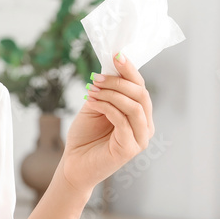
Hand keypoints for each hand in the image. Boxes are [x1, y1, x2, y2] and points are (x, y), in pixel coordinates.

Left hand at [61, 52, 154, 194]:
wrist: (74, 164)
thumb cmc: (85, 136)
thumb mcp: (95, 106)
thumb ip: (105, 90)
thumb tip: (110, 67)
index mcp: (140, 114)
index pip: (140, 87)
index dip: (130, 70)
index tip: (115, 55)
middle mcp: (145, 126)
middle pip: (141, 95)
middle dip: (118, 81)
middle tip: (96, 77)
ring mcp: (140, 139)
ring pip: (134, 106)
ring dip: (111, 93)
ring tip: (91, 89)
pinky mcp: (130, 149)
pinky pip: (122, 121)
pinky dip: (107, 107)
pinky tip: (92, 102)